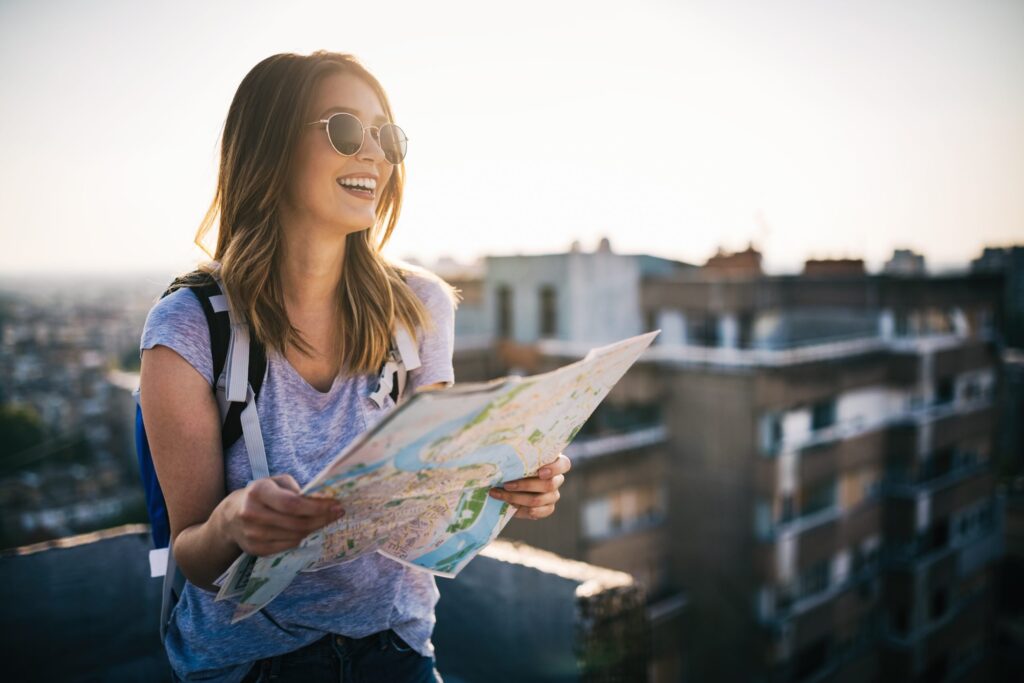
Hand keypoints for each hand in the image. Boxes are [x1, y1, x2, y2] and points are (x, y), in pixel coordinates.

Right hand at [220, 474, 344, 555]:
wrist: (231, 517)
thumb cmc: (262, 494)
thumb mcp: (276, 482)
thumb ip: (297, 489)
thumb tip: (322, 500)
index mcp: (258, 491)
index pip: (292, 504)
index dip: (317, 507)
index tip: (336, 504)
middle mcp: (252, 513)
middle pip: (296, 523)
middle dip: (322, 518)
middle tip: (337, 513)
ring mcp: (252, 534)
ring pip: (295, 536)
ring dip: (313, 528)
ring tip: (323, 519)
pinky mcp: (255, 550)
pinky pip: (288, 546)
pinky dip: (300, 537)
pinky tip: (305, 529)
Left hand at [488, 453, 571, 519]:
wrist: (509, 480)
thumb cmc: (515, 462)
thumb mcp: (518, 453)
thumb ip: (518, 452)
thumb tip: (503, 448)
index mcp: (555, 462)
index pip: (564, 464)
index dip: (554, 469)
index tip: (539, 472)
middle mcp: (557, 479)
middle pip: (548, 485)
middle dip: (524, 485)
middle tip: (506, 484)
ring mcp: (553, 495)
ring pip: (538, 500)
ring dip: (516, 498)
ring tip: (499, 494)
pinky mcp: (547, 508)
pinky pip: (538, 513)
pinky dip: (521, 510)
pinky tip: (507, 506)